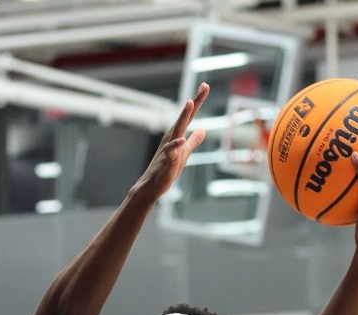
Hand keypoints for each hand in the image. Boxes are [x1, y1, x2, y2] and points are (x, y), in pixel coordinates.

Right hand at [137, 82, 208, 198]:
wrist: (152, 186)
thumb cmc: (167, 169)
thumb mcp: (184, 153)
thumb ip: (193, 141)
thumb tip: (202, 130)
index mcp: (177, 135)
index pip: (189, 116)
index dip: (198, 101)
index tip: (205, 86)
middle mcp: (172, 137)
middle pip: (185, 117)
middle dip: (194, 102)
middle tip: (204, 86)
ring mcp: (168, 148)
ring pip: (177, 129)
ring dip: (183, 116)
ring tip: (189, 102)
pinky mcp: (166, 160)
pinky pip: (171, 151)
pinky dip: (175, 145)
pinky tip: (181, 139)